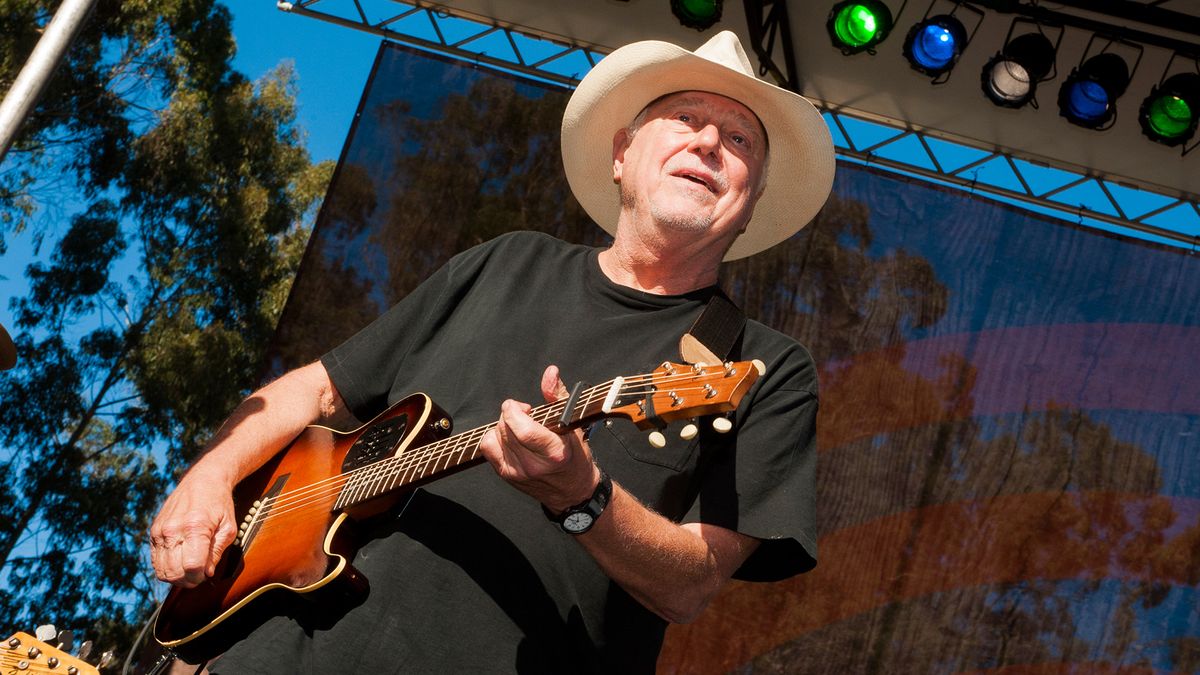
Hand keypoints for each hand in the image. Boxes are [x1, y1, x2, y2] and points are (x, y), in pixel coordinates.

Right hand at [149, 464, 237, 587]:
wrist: (202, 481)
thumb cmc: (219, 505)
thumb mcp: (228, 528)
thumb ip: (216, 553)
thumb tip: (206, 574)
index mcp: (195, 527)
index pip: (191, 567)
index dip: (199, 577)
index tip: (206, 574)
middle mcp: (173, 530)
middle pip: (174, 572)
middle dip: (188, 581)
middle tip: (199, 575)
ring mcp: (160, 531)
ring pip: (162, 570)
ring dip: (176, 578)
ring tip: (190, 570)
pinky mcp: (153, 532)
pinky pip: (155, 561)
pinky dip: (166, 568)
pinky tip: (180, 562)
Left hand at [478, 365, 600, 511]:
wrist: (572, 491)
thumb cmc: (575, 456)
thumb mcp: (573, 424)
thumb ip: (559, 396)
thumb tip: (550, 372)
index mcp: (554, 452)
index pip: (522, 429)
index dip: (515, 411)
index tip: (524, 407)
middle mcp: (534, 465)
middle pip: (505, 428)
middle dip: (511, 414)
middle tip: (526, 415)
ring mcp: (517, 472)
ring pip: (495, 435)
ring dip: (504, 425)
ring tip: (520, 428)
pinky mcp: (506, 475)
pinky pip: (487, 447)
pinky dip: (495, 437)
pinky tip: (510, 438)